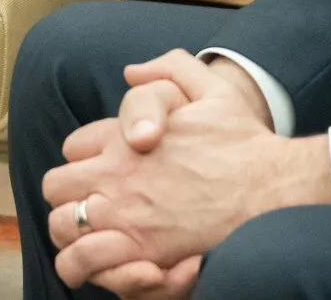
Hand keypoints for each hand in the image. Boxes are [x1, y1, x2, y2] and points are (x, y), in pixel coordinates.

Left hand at [42, 52, 330, 290]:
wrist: (273, 190)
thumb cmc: (245, 143)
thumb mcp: (213, 89)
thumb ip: (170, 70)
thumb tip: (131, 71)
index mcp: (126, 138)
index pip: (74, 148)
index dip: (85, 158)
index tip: (103, 167)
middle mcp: (117, 175)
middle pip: (57, 186)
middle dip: (69, 194)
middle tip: (90, 203)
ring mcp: (125, 215)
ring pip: (62, 225)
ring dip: (70, 229)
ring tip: (91, 234)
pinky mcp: (141, 251)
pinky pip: (83, 260)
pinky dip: (84, 261)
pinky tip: (102, 260)